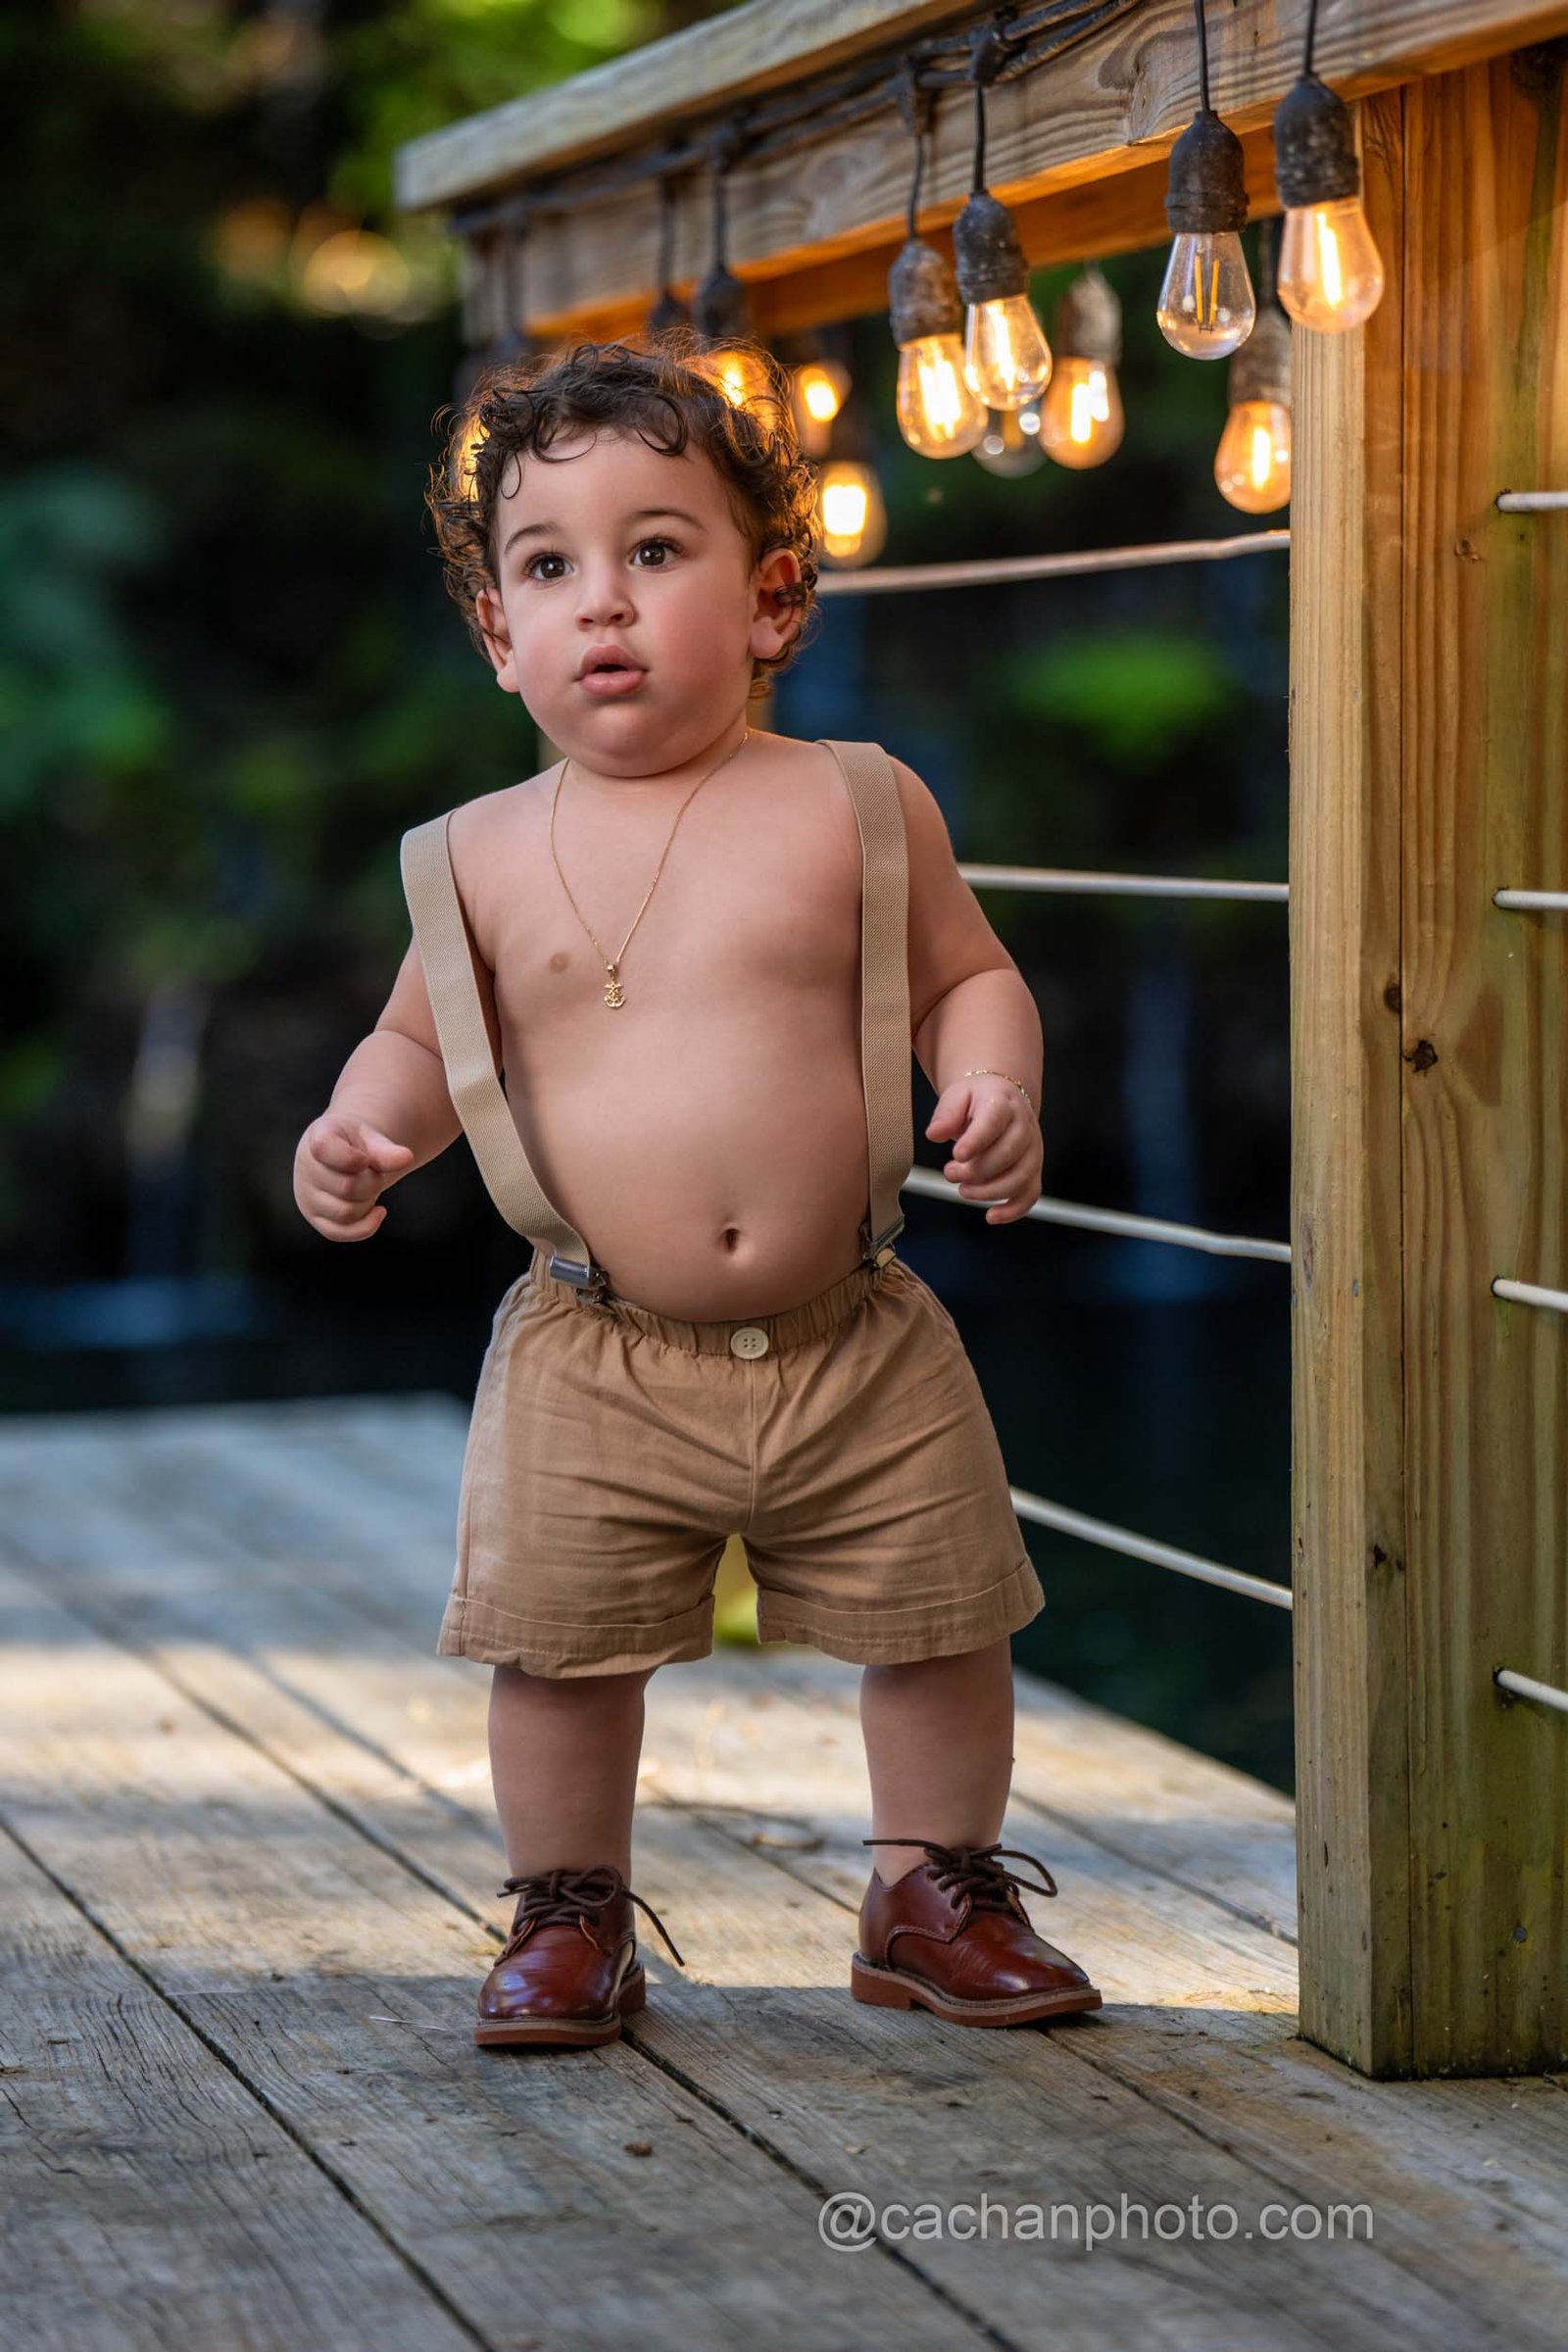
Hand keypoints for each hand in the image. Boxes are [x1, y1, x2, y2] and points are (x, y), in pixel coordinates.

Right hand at [294, 1112, 414, 1241]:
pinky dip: (366, 1227)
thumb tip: (407, 1158)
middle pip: (346, 1187)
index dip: (351, 1158)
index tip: (365, 1159)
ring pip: (345, 1213)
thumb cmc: (357, 1144)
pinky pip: (339, 1233)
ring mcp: (308, 1197)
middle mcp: (306, 1169)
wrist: (342, 1155)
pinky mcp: (316, 1218)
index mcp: (318, 1139)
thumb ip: (386, 1150)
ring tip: (370, 1187)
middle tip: (376, 1173)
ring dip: (368, 1202)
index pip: (325, 1149)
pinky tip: (380, 1211)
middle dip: (373, 1183)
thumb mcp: (372, 1139)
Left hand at [925, 1075, 1041, 1225]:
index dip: (976, 1141)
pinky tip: (991, 1216)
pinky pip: (1030, 1194)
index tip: (957, 1155)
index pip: (993, 1122)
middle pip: (1007, 1154)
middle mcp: (1024, 1127)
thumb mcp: (957, 1096)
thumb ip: (946, 1114)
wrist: (1002, 1099)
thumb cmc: (977, 1100)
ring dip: (988, 1191)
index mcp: (1002, 1104)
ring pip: (1020, 1178)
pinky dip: (1013, 1210)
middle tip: (950, 1172)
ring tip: (963, 1189)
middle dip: (975, 1170)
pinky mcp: (1034, 1170)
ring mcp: (1032, 1150)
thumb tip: (934, 1134)